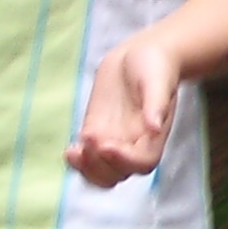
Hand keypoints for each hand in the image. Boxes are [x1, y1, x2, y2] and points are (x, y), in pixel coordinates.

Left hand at [68, 35, 182, 186]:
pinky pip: (88, 157)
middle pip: (119, 173)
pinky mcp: (97, 133)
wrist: (139, 55)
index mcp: (153, 137)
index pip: (142, 162)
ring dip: (86, 168)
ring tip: (75, 152)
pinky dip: (77, 161)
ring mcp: (115, 141)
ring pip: (101, 172)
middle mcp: (135, 145)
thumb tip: (154, 126)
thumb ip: (157, 103)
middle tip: (89, 139)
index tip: (106, 145)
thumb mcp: (158, 80)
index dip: (124, 160)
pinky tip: (70, 150)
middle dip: (101, 165)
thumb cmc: (154, 66)